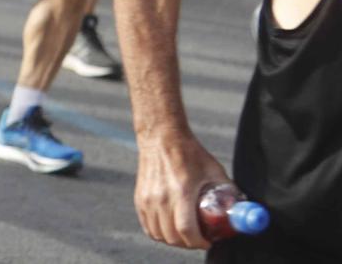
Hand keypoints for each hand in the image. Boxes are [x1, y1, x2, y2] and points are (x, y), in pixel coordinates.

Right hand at [134, 133, 227, 249]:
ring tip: (184, 235)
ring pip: (158, 234)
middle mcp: (161, 197)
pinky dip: (158, 232)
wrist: (161, 137)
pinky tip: (168, 228)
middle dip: (188, 243)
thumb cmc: (189, 152)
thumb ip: (228, 189)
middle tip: (199, 239)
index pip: (186, 230)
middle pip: (172, 236)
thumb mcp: (214, 169)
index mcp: (181, 191)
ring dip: (173, 240)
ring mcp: (147, 198)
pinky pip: (147, 226)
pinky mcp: (139, 197)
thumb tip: (241, 207)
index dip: (199, 242)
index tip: (208, 242)